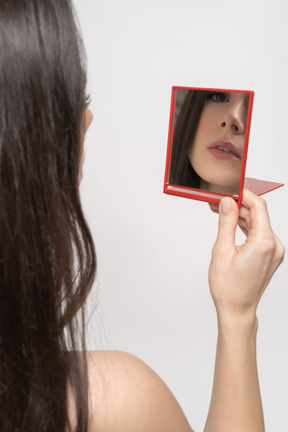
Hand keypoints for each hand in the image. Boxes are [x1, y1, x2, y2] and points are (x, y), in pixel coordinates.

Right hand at [209, 189, 284, 320]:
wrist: (237, 309)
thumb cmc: (228, 287)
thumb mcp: (221, 251)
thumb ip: (226, 222)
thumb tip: (227, 202)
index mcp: (264, 243)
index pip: (258, 206)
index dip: (243, 194)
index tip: (229, 190)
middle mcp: (274, 246)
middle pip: (258, 214)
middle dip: (239, 206)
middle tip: (218, 203)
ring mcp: (275, 252)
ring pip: (259, 224)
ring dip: (241, 217)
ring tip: (221, 213)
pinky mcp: (271, 256)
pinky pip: (260, 234)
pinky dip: (246, 228)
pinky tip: (232, 225)